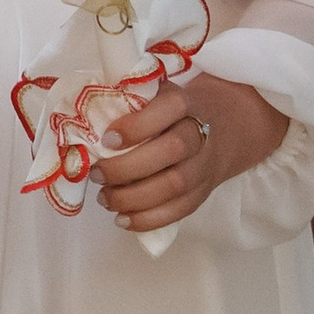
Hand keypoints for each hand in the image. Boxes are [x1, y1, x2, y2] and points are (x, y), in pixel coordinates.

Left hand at [93, 73, 288, 233]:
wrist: (229, 125)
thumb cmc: (178, 109)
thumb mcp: (160, 92)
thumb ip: (131, 100)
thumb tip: (84, 115)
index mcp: (187, 103)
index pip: (170, 108)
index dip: (138, 125)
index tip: (108, 138)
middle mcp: (200, 134)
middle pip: (171, 152)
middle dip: (128, 167)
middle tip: (96, 173)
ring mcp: (204, 166)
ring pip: (175, 186)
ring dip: (133, 198)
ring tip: (105, 198)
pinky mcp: (204, 192)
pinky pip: (180, 211)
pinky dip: (149, 220)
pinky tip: (123, 220)